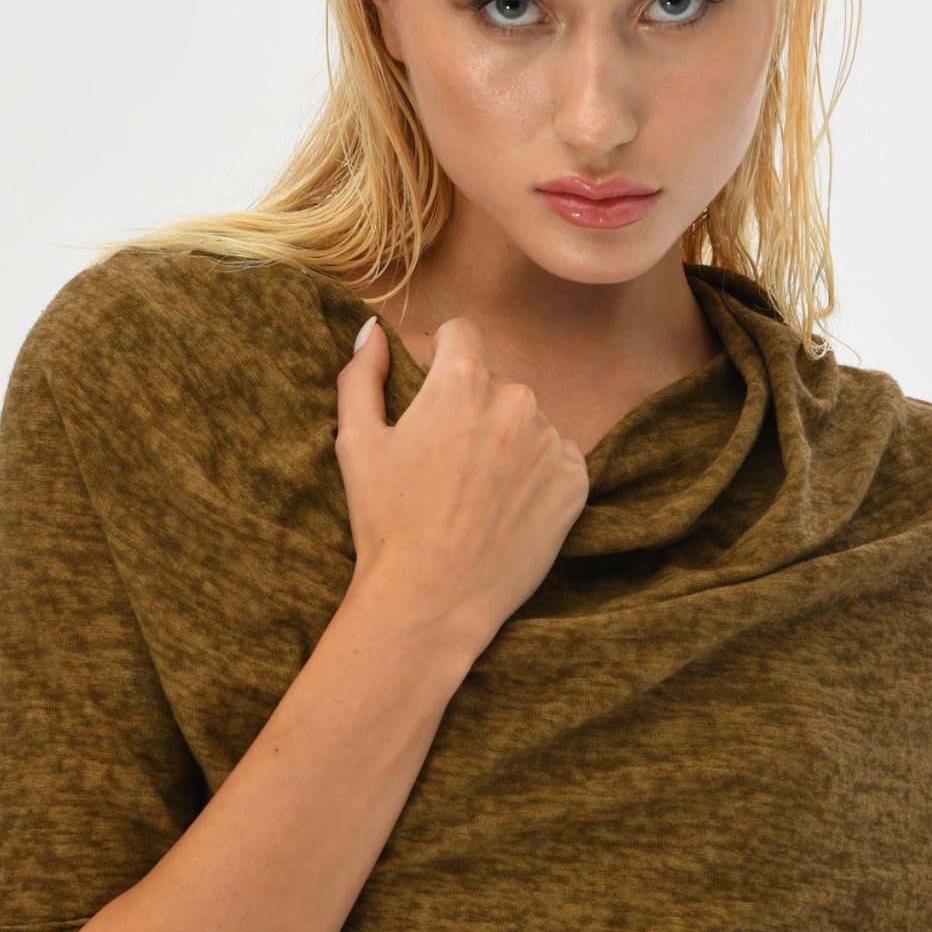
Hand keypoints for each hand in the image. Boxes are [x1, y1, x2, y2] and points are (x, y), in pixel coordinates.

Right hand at [335, 314, 590, 655]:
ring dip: (506, 441)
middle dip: (472, 408)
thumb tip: (371, 330)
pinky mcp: (575, 482)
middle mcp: (515, 400)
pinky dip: (534, 475)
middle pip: (494, 382)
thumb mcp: (357, 443)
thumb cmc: (387, 522)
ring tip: (475, 493)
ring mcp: (551, 442)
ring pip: (526, 421)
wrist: (432, 601)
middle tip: (446, 463)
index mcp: (462, 381)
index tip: (430, 394)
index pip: (461, 333)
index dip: (440, 359)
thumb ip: (361, 376)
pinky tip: (504, 510)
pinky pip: (555, 458)